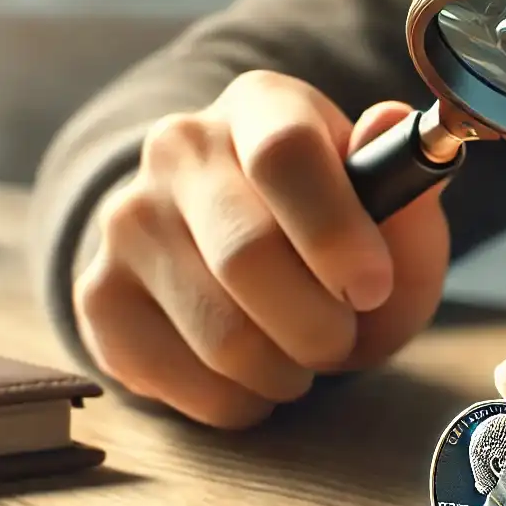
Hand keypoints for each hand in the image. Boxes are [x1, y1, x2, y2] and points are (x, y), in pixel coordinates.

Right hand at [74, 70, 450, 427]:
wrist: (239, 253)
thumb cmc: (334, 236)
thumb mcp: (393, 213)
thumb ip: (407, 190)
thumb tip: (388, 124)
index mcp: (263, 105)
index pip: (285, 155)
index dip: (336, 233)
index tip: (373, 288)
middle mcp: (180, 148)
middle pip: (247, 255)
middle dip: (318, 326)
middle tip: (340, 340)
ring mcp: (128, 218)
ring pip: (217, 332)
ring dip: (282, 372)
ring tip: (299, 358)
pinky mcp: (98, 292)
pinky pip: (175, 377)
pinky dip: (234, 400)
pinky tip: (251, 376)